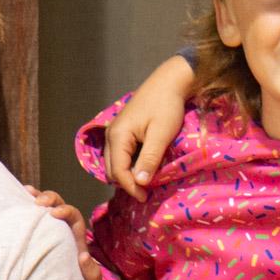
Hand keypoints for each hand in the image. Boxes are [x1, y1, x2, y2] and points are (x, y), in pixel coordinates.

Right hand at [24, 185, 103, 279]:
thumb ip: (90, 272)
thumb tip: (84, 255)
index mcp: (78, 243)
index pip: (75, 220)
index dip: (66, 212)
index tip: (54, 213)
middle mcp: (65, 238)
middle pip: (60, 209)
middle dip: (51, 199)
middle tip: (37, 201)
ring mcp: (51, 241)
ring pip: (46, 215)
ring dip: (37, 200)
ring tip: (24, 192)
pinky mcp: (37, 248)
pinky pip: (33, 228)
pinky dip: (25, 215)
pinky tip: (14, 206)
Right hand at [105, 55, 193, 199]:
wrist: (169, 82)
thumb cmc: (167, 106)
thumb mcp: (161, 135)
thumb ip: (149, 159)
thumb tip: (140, 183)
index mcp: (118, 136)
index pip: (118, 171)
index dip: (131, 187)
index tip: (146, 198)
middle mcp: (111, 135)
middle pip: (112, 169)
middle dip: (127, 183)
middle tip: (147, 192)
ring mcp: (115, 132)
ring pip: (115, 162)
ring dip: (127, 174)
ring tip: (146, 182)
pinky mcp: (123, 130)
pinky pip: (120, 154)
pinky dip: (129, 164)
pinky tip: (144, 167)